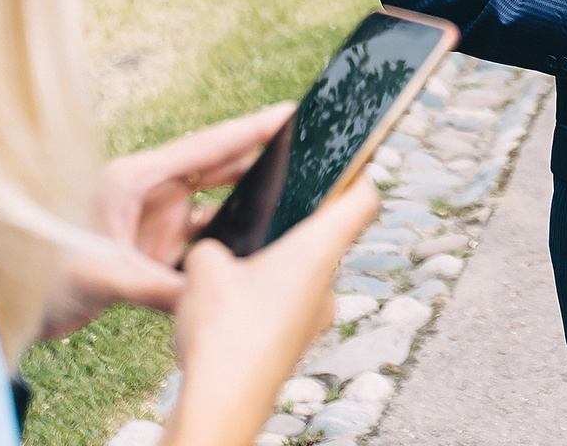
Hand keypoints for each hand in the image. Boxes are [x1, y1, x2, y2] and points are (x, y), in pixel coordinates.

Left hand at [37, 104, 294, 339]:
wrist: (5, 302)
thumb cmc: (37, 270)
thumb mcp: (98, 274)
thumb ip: (154, 285)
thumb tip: (203, 298)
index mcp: (136, 179)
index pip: (206, 147)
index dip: (250, 130)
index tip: (291, 113)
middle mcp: (149, 195)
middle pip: (218, 173)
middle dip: (261, 164)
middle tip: (310, 156)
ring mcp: (151, 224)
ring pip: (213, 212)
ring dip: (245, 211)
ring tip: (291, 204)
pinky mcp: (149, 254)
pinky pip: (199, 247)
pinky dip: (223, 250)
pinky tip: (253, 253)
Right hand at [161, 170, 379, 445]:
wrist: (223, 404)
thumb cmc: (223, 330)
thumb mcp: (205, 266)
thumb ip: (214, 244)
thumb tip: (215, 250)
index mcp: (318, 251)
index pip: (362, 199)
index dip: (355, 174)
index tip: (341, 161)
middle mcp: (328, 284)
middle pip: (326, 236)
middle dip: (292, 222)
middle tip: (258, 210)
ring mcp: (315, 318)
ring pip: (302, 274)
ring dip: (273, 262)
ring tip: (230, 260)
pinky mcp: (295, 343)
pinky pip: (286, 305)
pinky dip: (263, 295)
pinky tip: (227, 301)